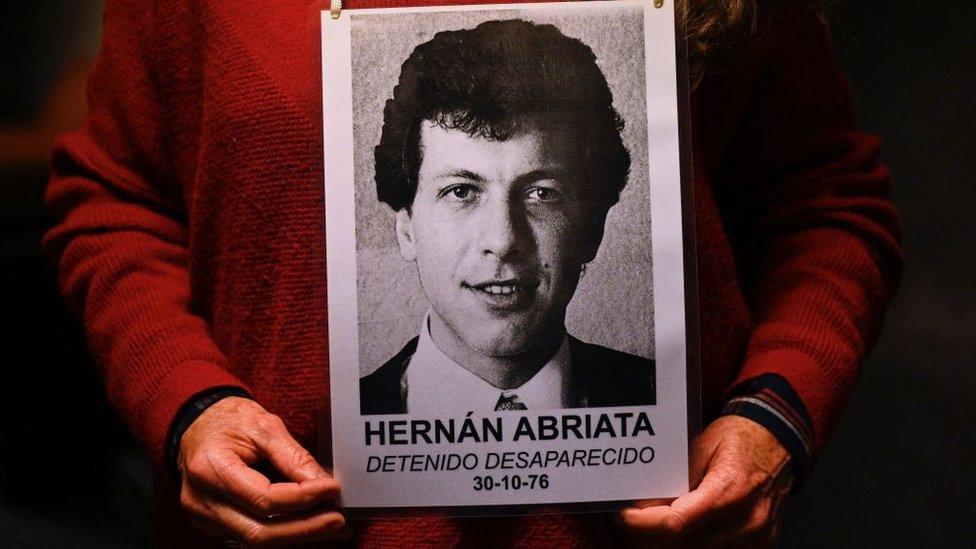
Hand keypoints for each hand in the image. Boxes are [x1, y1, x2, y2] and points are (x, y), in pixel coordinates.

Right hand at [178, 396, 345, 546]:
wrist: (199, 426)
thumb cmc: (229, 421)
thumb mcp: (264, 425)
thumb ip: (293, 455)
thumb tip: (322, 482)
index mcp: (210, 469)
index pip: (263, 498)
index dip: (302, 497)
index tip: (333, 488)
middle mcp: (201, 500)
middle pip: (259, 531)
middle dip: (305, 528)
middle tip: (338, 520)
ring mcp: (203, 517)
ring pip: (256, 539)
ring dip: (298, 534)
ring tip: (331, 525)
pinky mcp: (212, 524)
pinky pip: (251, 535)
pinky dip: (283, 531)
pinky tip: (308, 524)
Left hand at [621, 415, 793, 547]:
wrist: (779, 444)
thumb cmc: (740, 440)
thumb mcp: (700, 447)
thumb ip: (674, 478)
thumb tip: (643, 502)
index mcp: (730, 491)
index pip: (675, 524)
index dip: (643, 525)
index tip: (624, 516)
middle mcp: (746, 521)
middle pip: (682, 545)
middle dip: (649, 536)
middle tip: (632, 521)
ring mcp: (755, 539)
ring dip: (669, 543)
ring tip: (653, 525)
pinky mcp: (759, 547)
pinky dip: (693, 544)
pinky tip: (680, 533)